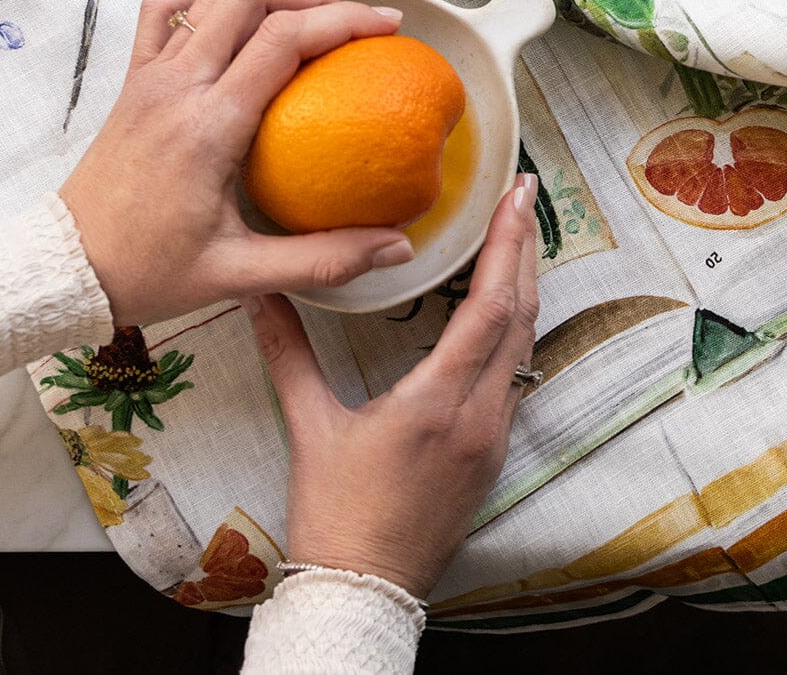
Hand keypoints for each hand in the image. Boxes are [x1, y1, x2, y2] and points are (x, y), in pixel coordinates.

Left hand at [61, 0, 414, 326]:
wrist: (68, 268)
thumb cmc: (150, 271)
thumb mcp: (241, 275)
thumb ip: (324, 260)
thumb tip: (399, 249)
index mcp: (209, 127)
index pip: (283, 41)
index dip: (344, 22)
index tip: (387, 27)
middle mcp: (178, 86)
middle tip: (354, 17)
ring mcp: (150, 75)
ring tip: (308, 10)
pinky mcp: (134, 79)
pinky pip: (166, 9)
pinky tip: (236, 11)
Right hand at [246, 174, 538, 599]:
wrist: (364, 593)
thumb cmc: (335, 516)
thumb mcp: (310, 429)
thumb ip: (289, 354)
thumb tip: (260, 294)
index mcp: (437, 403)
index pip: (489, 308)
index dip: (506, 246)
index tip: (514, 197)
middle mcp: (480, 415)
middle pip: (520, 316)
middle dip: (526, 249)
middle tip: (525, 193)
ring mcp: (493, 435)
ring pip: (526, 344)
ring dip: (525, 285)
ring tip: (519, 235)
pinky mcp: (493, 451)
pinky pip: (519, 373)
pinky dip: (517, 326)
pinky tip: (505, 305)